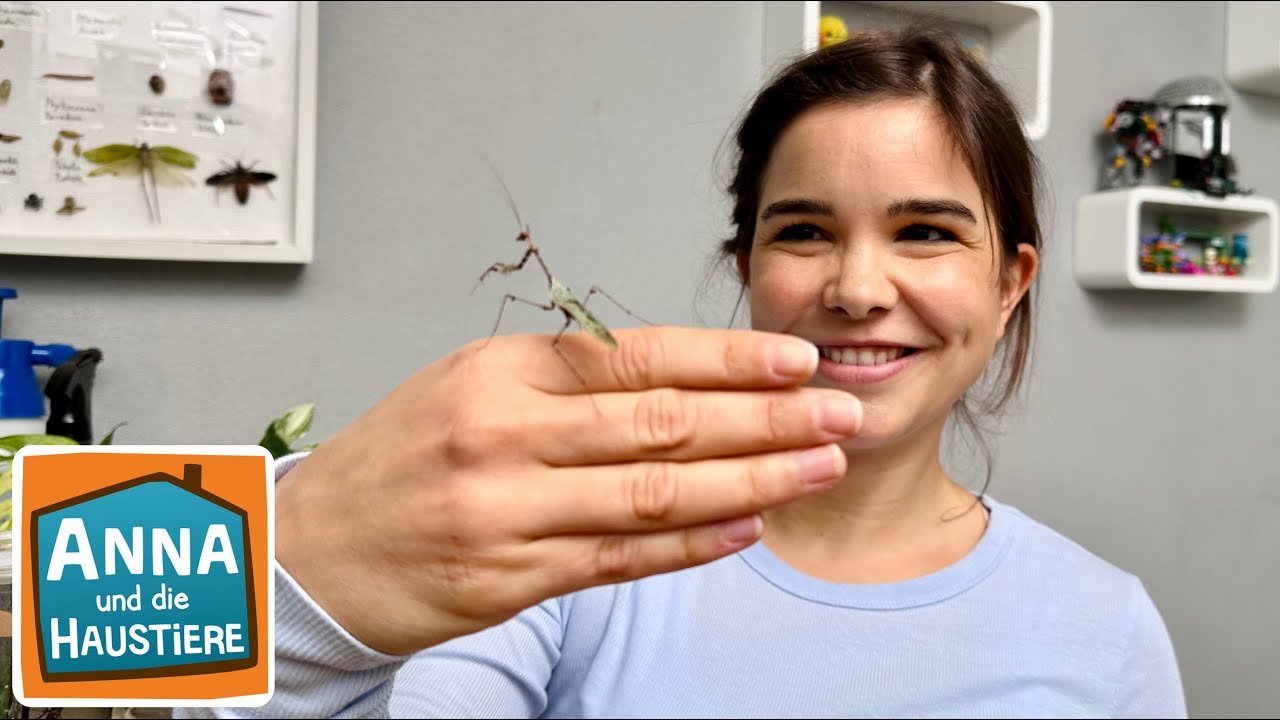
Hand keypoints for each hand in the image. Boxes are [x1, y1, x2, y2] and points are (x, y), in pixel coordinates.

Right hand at [274, 326, 861, 654]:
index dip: (728, 357)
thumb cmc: (396, 461)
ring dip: (750, 479)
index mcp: (498, 373)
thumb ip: (563, 382)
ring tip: (817, 466)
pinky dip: (691, 543)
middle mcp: (505, 435)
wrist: (306, 551)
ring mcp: (507, 511)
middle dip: (765, 415)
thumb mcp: (465, 387)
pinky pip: (621, 557)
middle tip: (838, 408)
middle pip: (662, 420)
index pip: (637, 356)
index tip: (795, 358)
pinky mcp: (509, 579)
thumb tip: (677, 379)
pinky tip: (747, 527)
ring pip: (654, 491)